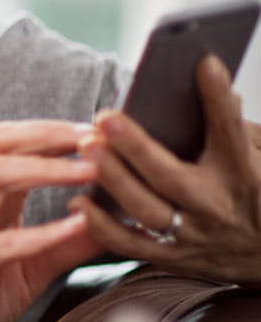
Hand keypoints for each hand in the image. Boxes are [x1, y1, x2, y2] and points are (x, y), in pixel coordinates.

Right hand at [0, 121, 103, 321]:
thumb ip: (67, 243)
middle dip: (52, 133)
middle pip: (0, 141)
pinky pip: (1, 241)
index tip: (103, 132)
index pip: (15, 142)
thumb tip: (114, 222)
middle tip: (97, 137)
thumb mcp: (30, 266)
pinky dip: (42, 232)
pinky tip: (76, 227)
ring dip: (48, 168)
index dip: (58, 131)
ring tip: (90, 170)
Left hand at [71, 55, 260, 283]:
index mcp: (243, 175)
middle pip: (172, 177)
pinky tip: (78, 202)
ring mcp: (194, 235)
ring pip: (147, 211)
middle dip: (136, 147)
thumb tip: (217, 83)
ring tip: (87, 150)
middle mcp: (216, 205)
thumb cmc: (258, 195)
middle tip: (105, 118)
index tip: (204, 64)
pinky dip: (102, 227)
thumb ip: (237, 126)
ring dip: (114, 181)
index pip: (231, 132)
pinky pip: (132, 245)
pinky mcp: (174, 257)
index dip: (219, 98)